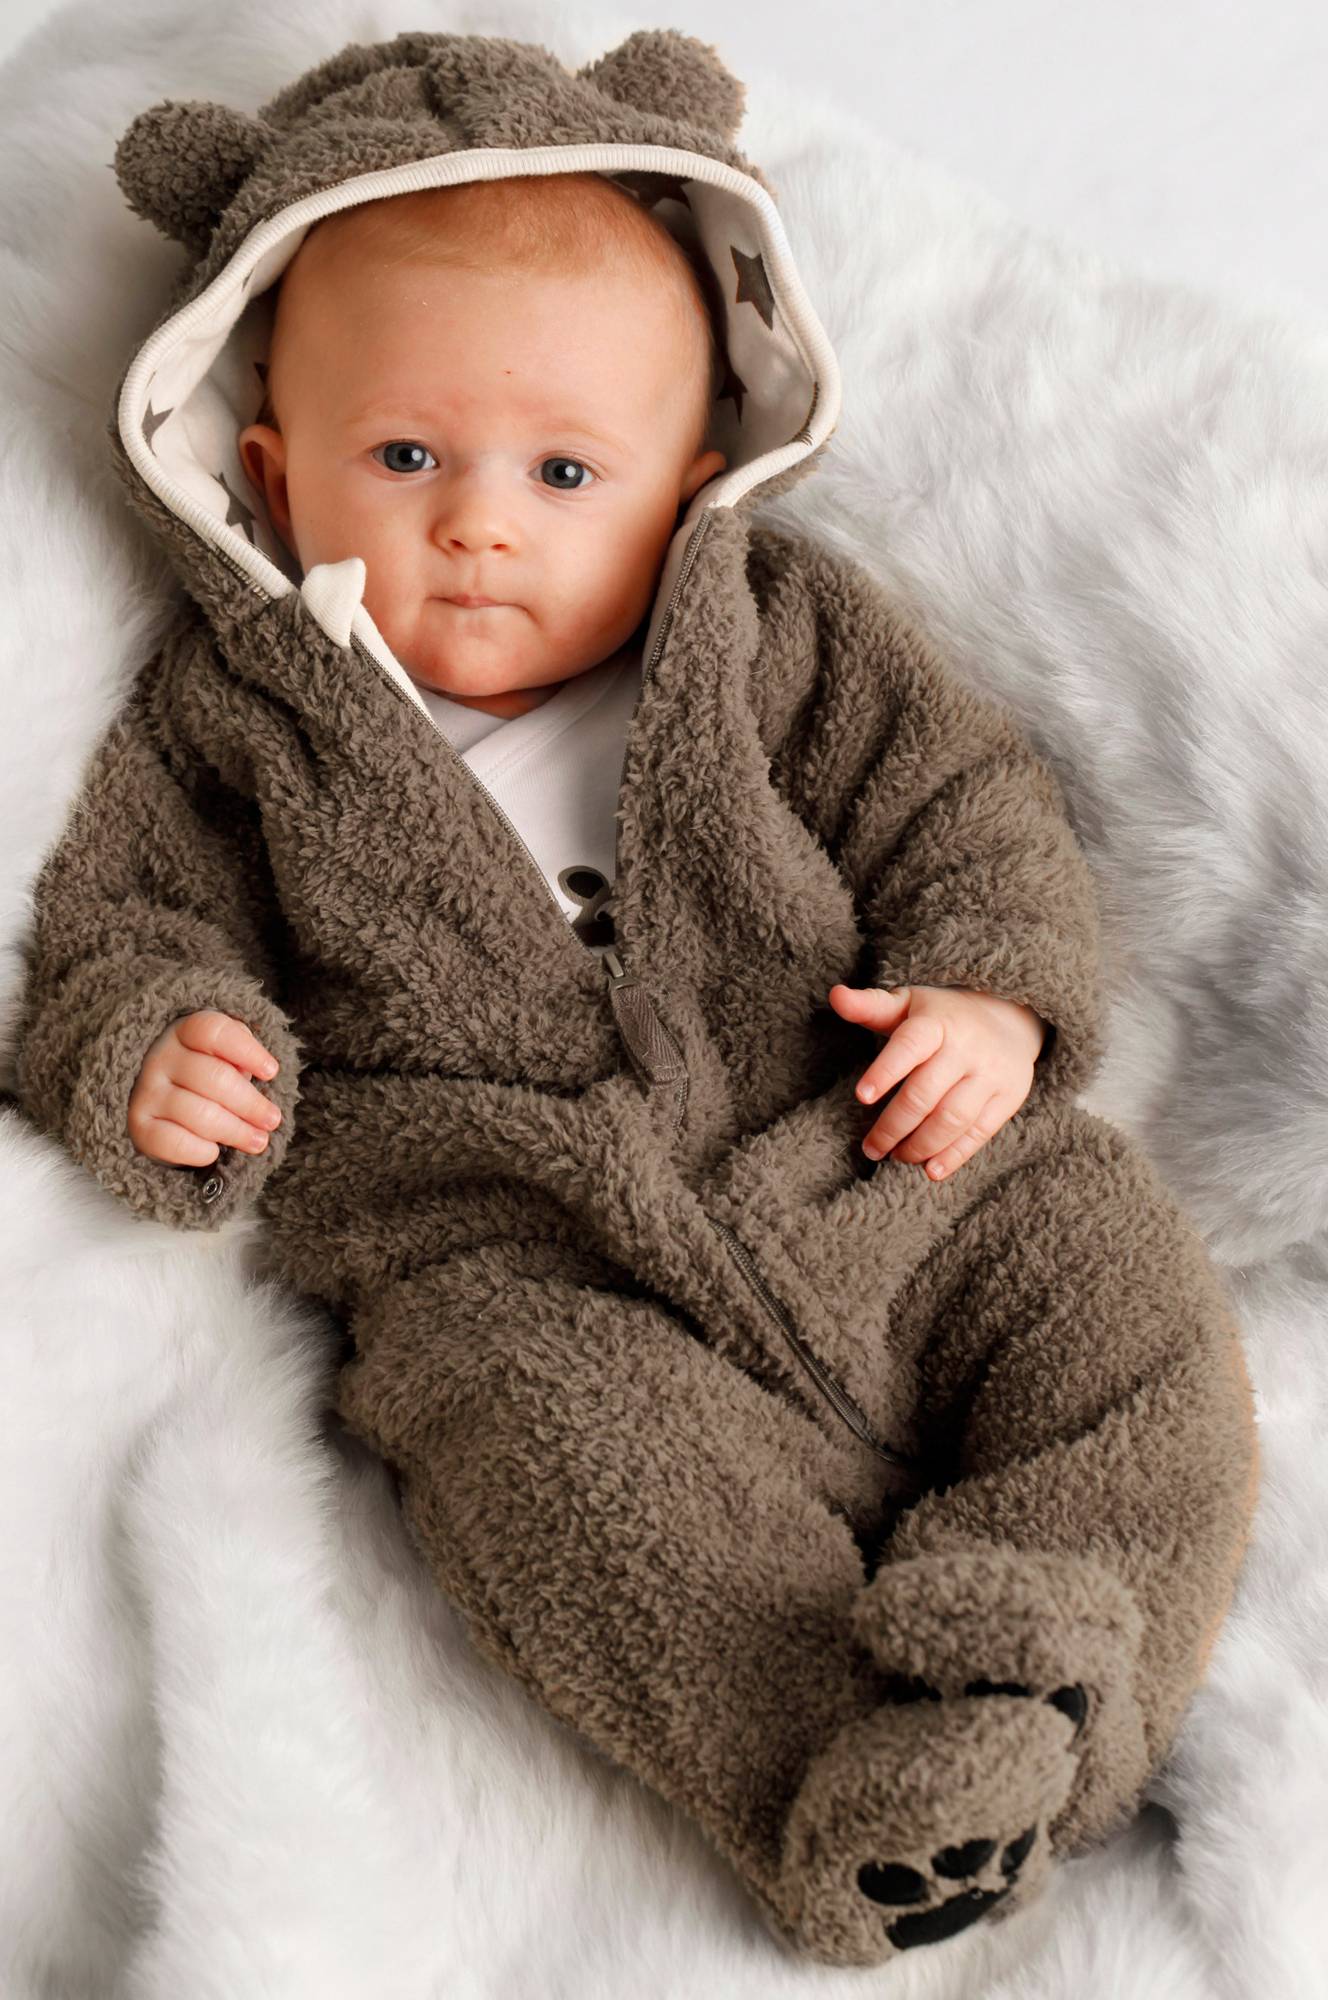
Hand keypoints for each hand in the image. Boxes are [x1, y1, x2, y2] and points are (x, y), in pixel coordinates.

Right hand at [127, 1010, 282, 1166]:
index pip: (213, 1031)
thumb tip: (257, 1072)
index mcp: (184, 1032)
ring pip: (200, 1114)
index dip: (246, 1051)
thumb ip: (241, 1053)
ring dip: (235, 1131)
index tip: (271, 1072)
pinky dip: (199, 1151)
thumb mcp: (225, 1054)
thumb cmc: (207, 1075)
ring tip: (258, 1141)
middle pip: (214, 1077)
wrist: (163, 1106)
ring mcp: (146, 1092)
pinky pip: (173, 1142)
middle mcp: (160, 1057)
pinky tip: (214, 1152)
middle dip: (251, 1104)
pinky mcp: (139, 1126)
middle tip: (272, 1120)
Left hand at [828, 984, 1045, 1180]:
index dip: (885, 1072)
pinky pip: (979, 1133)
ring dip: (920, 1145)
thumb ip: (870, 1006)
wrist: (1009, 1017)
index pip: (909, 1046)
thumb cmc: (942, 1017)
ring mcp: (991, 1074)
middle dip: (893, 1126)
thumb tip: (835, 996)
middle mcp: (967, 1047)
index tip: (861, 1097)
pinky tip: (930, 1170)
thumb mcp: (907, 1004)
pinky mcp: (1008, 1097)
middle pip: (926, 1094)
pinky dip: (954, 1156)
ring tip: (897, 1156)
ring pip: (952, 1119)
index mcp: (937, 1022)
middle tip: (871, 1148)